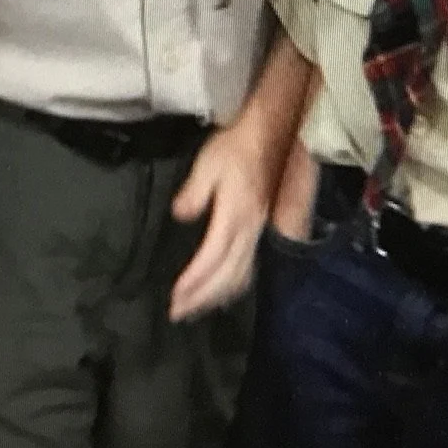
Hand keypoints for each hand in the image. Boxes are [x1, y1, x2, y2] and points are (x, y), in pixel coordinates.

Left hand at [168, 124, 274, 321]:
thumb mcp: (208, 162)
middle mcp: (250, 229)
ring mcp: (259, 232)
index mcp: (235, 214)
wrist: (271, 135)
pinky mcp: (262, 231)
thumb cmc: (236, 147)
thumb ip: (194, 192)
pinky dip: (233, 286)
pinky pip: (249, 268)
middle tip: (177, 313)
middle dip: (202, 297)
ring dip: (217, 296)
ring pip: (240, 276)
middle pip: (227, 275)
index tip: (176, 297)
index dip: (195, 281)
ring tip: (194, 308)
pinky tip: (222, 292)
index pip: (213, 256)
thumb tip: (181, 214)